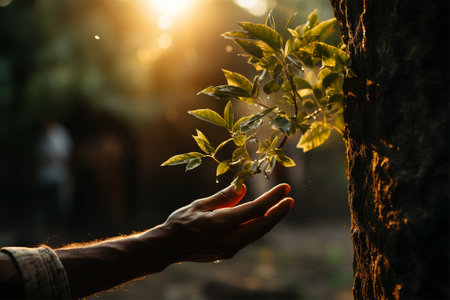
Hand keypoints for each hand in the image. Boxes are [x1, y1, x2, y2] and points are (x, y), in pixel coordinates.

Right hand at [160, 183, 293, 262]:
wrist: (168, 247)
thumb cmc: (181, 222)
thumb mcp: (200, 204)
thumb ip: (224, 197)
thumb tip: (243, 187)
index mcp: (222, 223)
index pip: (255, 209)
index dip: (272, 198)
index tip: (284, 189)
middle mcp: (229, 239)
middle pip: (262, 226)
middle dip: (278, 212)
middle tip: (289, 199)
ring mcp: (230, 249)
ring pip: (257, 234)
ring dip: (270, 221)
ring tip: (280, 207)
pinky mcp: (227, 253)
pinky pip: (248, 238)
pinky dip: (257, 227)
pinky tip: (261, 218)